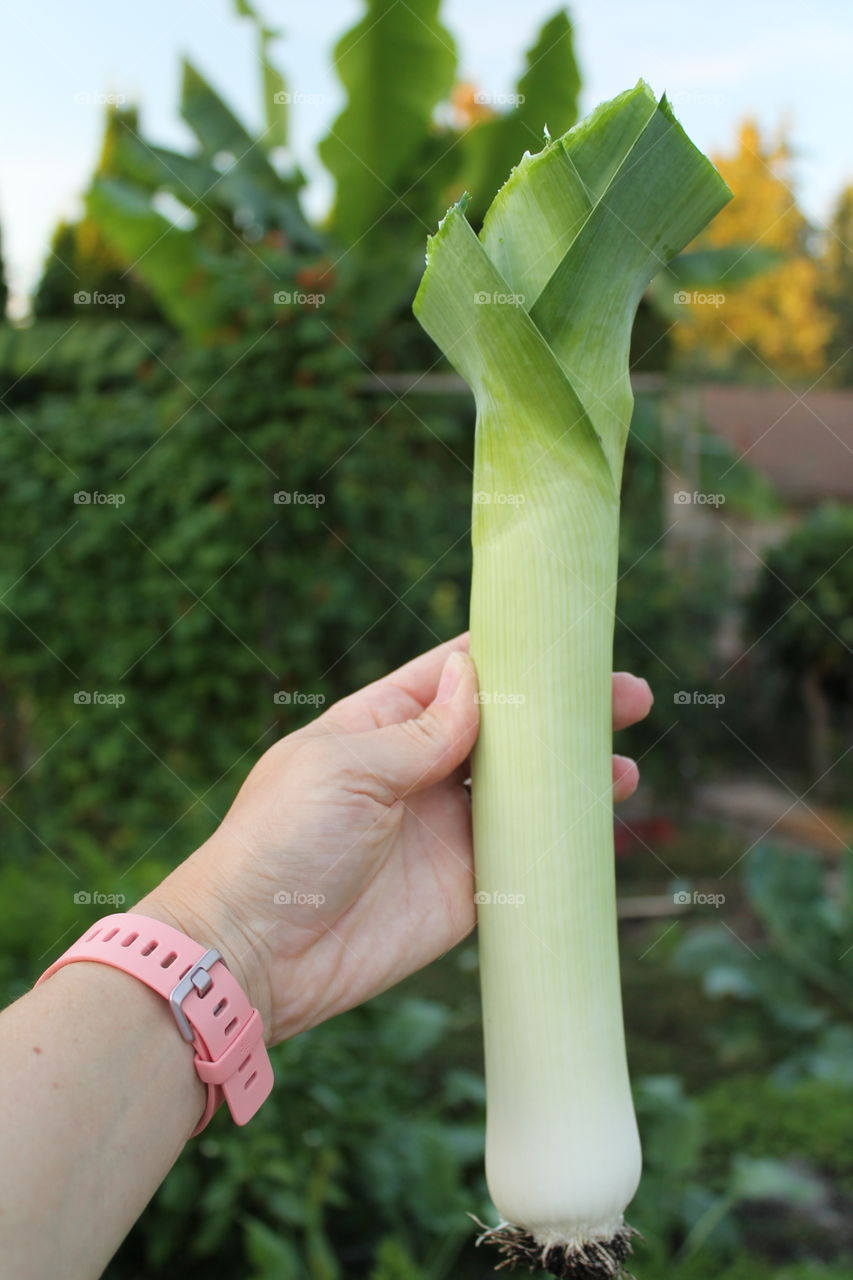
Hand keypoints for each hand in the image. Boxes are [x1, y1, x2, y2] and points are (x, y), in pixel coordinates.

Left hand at [138, 636, 652, 1046]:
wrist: (258, 952)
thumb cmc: (282, 842)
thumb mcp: (346, 765)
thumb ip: (420, 731)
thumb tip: (471, 677)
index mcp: (380, 725)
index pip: (455, 675)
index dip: (512, 655)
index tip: (568, 639)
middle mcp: (418, 772)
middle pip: (506, 731)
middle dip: (562, 713)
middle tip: (628, 697)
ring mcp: (444, 831)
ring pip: (525, 792)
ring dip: (573, 776)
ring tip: (625, 765)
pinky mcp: (463, 890)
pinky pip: (524, 857)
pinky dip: (564, 841)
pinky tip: (603, 824)